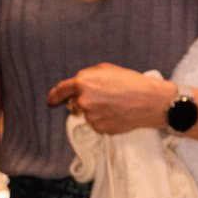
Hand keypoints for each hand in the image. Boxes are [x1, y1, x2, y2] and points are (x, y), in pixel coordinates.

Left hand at [46, 64, 177, 135]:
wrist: (147, 101)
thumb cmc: (129, 82)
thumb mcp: (106, 69)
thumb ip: (88, 78)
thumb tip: (77, 88)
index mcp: (83, 82)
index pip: (61, 91)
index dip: (54, 96)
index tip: (50, 100)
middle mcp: (83, 101)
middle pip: (74, 104)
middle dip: (83, 102)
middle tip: (103, 97)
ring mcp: (90, 117)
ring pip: (86, 115)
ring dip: (95, 111)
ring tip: (114, 104)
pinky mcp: (99, 129)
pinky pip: (96, 124)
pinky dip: (103, 120)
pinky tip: (116, 113)